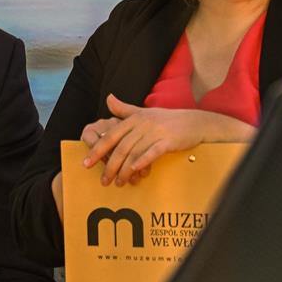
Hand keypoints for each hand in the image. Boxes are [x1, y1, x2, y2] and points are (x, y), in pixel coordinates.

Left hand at [84, 94, 254, 186]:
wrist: (195, 123)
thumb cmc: (168, 120)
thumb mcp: (144, 112)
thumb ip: (124, 109)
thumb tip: (108, 99)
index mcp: (134, 118)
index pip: (111, 135)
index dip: (97, 149)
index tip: (86, 163)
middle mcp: (142, 124)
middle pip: (120, 147)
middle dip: (109, 165)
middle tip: (103, 180)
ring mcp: (155, 131)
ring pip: (134, 152)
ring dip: (124, 170)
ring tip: (118, 183)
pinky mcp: (167, 141)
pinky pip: (152, 152)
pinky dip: (142, 161)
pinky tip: (135, 172)